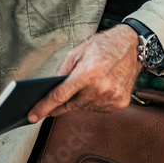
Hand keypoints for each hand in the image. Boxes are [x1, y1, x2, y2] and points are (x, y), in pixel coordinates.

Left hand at [27, 25, 141, 123]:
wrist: (132, 46)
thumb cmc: (103, 46)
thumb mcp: (76, 52)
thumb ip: (61, 72)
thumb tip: (49, 90)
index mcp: (87, 73)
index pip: (59, 96)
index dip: (43, 107)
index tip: (32, 116)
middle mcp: (100, 88)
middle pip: (71, 105)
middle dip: (62, 102)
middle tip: (59, 96)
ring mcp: (111, 98)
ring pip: (84, 108)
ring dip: (80, 100)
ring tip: (86, 84)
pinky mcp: (120, 103)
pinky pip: (98, 108)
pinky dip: (93, 101)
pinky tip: (97, 88)